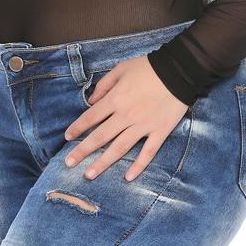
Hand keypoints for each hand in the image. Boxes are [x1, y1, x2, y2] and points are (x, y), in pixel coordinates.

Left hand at [63, 55, 189, 181]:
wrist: (178, 71)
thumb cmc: (148, 68)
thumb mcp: (121, 69)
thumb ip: (104, 85)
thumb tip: (91, 101)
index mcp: (115, 99)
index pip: (91, 117)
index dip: (77, 128)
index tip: (67, 138)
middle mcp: (125, 116)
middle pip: (100, 136)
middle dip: (82, 150)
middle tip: (68, 163)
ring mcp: (143, 126)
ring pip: (119, 148)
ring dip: (103, 162)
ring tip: (89, 174)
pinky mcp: (159, 132)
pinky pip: (148, 152)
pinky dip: (139, 166)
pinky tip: (128, 177)